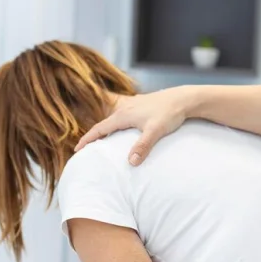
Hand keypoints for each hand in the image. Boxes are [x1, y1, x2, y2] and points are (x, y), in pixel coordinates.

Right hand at [74, 88, 192, 164]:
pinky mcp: (142, 106)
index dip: (87, 139)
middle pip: (104, 124)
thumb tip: (131, 162)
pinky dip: (117, 124)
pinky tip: (123, 129)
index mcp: (124, 115)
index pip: (100, 129)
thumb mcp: (155, 131)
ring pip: (113, 119)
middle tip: (85, 148)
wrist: (184, 99)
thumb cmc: (170, 113)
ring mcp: (133, 106)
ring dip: (105, 129)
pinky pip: (123, 117)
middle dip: (93, 135)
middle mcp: (125, 109)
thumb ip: (143, 146)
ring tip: (101, 140)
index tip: (77, 150)